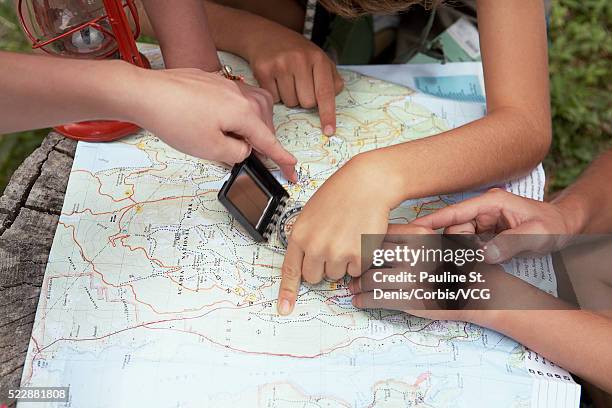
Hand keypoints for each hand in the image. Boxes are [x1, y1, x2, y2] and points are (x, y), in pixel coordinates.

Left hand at [129, 66, 297, 180]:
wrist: (145, 93)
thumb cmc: (175, 119)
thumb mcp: (211, 149)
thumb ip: (238, 153)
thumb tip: (246, 149)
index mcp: (246, 112)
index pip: (270, 142)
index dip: (282, 160)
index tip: (292, 171)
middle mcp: (242, 94)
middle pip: (264, 124)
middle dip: (261, 143)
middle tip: (250, 160)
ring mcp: (228, 84)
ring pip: (252, 110)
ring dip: (249, 128)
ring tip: (231, 141)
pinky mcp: (213, 81)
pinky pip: (236, 100)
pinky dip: (235, 116)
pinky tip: (217, 123)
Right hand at [245, 26, 343, 135]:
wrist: (265, 36)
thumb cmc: (297, 52)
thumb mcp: (319, 59)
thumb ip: (331, 79)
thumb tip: (333, 99)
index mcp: (318, 58)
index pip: (325, 92)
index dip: (328, 114)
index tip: (329, 131)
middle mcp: (300, 60)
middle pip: (307, 103)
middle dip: (304, 100)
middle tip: (299, 85)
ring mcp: (281, 64)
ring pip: (290, 103)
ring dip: (289, 98)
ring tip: (286, 80)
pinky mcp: (263, 70)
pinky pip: (274, 99)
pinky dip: (275, 95)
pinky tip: (275, 81)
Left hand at [276, 154, 394, 315]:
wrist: (367, 184)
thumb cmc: (339, 195)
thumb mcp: (311, 214)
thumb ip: (306, 238)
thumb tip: (307, 262)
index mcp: (300, 234)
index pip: (290, 270)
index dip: (287, 292)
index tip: (284, 308)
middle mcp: (316, 246)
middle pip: (314, 277)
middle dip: (322, 267)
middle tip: (333, 246)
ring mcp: (337, 252)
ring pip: (336, 274)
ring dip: (342, 262)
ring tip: (348, 237)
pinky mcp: (358, 255)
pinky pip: (355, 271)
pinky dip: (359, 260)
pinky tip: (359, 238)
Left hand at [350, 223, 568, 322]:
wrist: (485, 293)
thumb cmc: (466, 264)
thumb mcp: (448, 240)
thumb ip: (423, 235)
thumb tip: (395, 230)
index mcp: (419, 236)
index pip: (381, 236)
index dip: (365, 244)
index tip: (357, 249)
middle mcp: (412, 254)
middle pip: (371, 256)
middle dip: (357, 264)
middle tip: (349, 270)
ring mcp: (409, 278)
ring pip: (370, 278)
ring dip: (357, 284)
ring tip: (352, 287)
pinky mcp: (409, 301)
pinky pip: (377, 299)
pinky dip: (364, 300)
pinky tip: (359, 301)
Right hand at [411, 188, 575, 262]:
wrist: (566, 228)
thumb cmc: (553, 225)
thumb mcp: (535, 234)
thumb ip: (509, 244)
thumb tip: (484, 256)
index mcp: (490, 203)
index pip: (453, 211)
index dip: (431, 221)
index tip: (411, 230)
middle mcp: (483, 212)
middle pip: (454, 229)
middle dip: (455, 246)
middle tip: (463, 262)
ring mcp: (483, 224)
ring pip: (460, 240)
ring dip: (465, 253)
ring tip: (479, 264)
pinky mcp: (486, 235)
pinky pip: (470, 246)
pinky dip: (471, 256)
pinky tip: (478, 265)